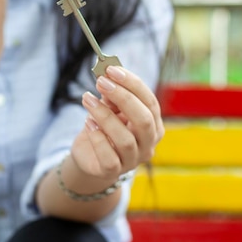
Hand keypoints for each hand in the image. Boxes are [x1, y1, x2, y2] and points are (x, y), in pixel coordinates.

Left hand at [71, 65, 163, 180]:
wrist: (89, 157)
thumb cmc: (104, 128)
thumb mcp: (108, 108)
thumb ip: (111, 95)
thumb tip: (106, 75)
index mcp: (153, 125)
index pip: (150, 102)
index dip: (132, 84)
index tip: (112, 69)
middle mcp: (148, 144)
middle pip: (143, 120)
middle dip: (122, 97)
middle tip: (101, 82)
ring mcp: (132, 160)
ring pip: (125, 138)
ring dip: (104, 115)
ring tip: (87, 100)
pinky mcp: (113, 171)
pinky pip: (109, 156)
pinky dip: (97, 137)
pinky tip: (88, 123)